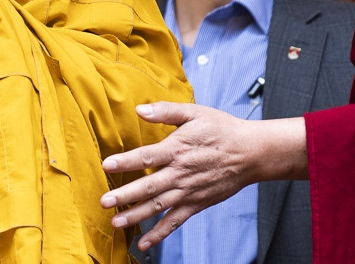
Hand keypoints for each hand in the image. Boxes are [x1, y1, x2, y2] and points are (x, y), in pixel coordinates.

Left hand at [99, 103, 281, 252]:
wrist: (250, 153)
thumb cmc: (221, 129)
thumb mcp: (194, 113)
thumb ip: (166, 112)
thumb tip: (140, 110)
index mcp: (177, 149)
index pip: (146, 156)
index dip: (126, 161)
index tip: (106, 165)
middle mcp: (180, 174)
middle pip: (148, 186)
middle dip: (124, 195)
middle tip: (104, 201)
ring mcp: (188, 192)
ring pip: (158, 206)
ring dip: (136, 216)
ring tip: (116, 223)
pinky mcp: (196, 204)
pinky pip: (175, 221)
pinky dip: (159, 233)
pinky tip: (144, 243)